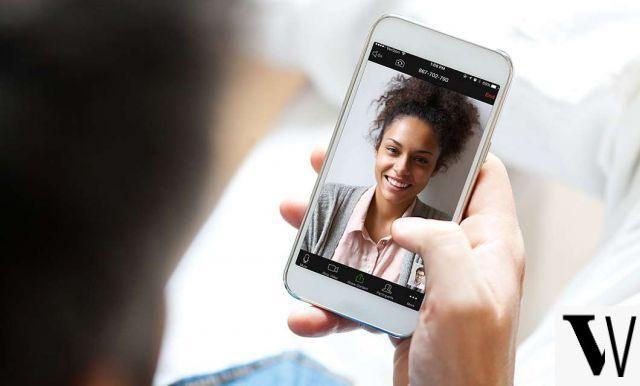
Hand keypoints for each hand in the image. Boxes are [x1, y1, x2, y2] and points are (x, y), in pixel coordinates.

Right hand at [280, 147, 524, 385]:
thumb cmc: (471, 370)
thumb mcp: (464, 298)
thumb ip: (441, 244)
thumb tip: (405, 224)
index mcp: (489, 246)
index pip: (484, 178)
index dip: (456, 150)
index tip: (415, 134)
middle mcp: (459, 258)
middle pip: (414, 202)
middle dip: (368, 184)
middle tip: (328, 163)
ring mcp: (427, 285)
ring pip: (377, 243)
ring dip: (333, 234)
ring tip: (294, 216)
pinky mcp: (400, 309)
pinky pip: (360, 292)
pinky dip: (331, 301)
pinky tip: (306, 312)